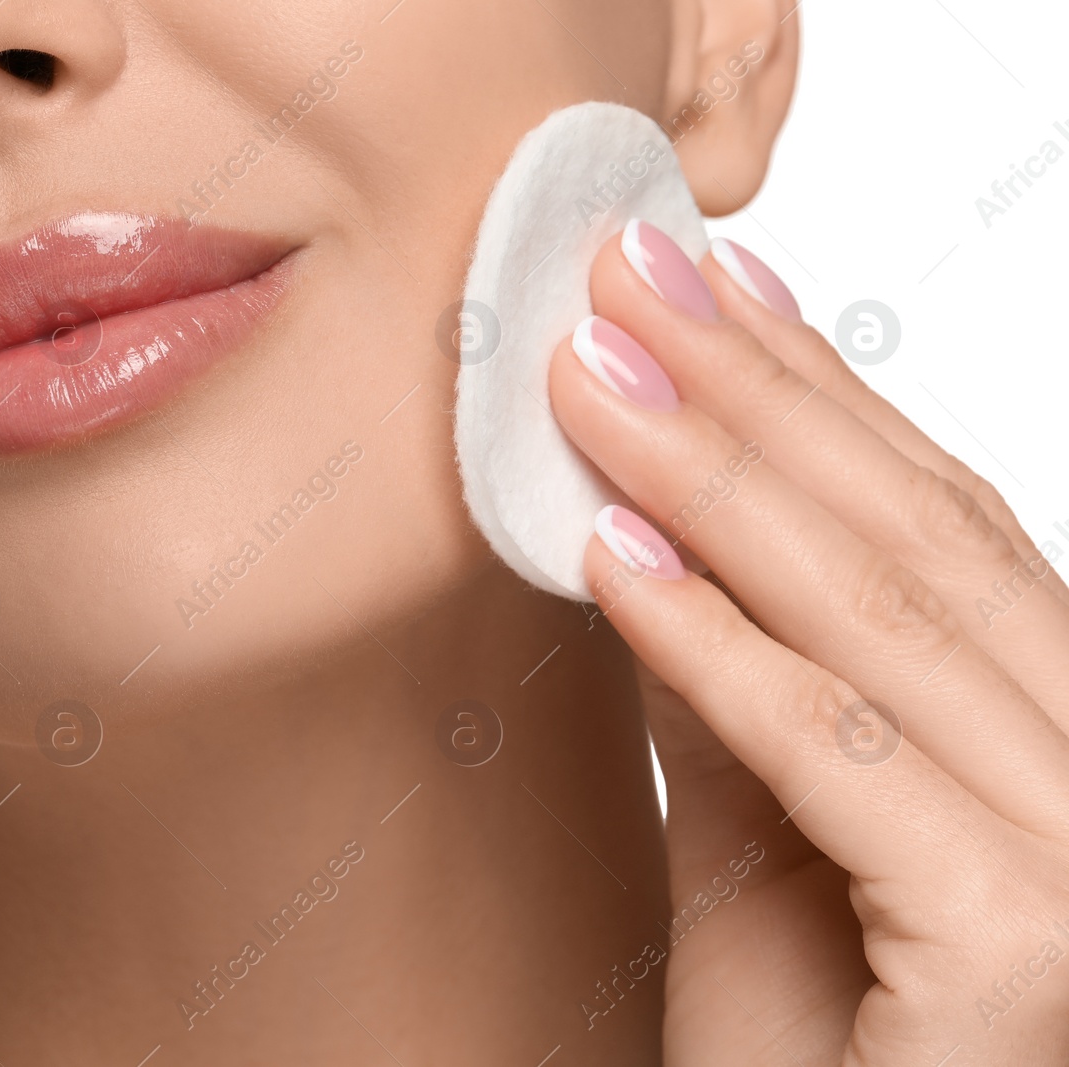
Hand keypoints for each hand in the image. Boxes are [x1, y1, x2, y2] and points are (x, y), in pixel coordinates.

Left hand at [549, 220, 1068, 1064]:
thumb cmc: (809, 1052)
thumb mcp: (752, 839)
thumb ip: (734, 692)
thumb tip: (659, 530)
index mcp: (1059, 742)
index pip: (941, 527)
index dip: (819, 392)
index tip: (709, 286)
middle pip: (918, 545)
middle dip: (758, 395)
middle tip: (631, 279)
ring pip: (882, 623)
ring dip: (715, 483)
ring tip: (592, 377)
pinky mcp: (1025, 947)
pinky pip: (836, 756)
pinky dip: (716, 649)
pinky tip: (613, 556)